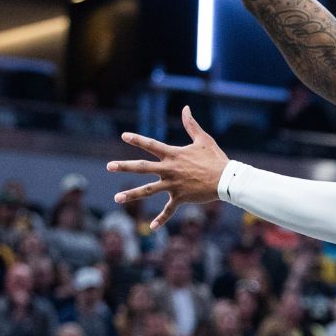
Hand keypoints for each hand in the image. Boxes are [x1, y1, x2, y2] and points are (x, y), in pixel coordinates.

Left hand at [107, 106, 228, 228]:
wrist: (227, 179)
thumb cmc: (216, 158)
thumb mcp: (203, 139)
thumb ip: (191, 125)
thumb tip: (185, 108)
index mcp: (174, 155)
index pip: (152, 145)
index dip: (138, 140)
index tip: (124, 136)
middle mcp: (170, 169)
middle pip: (142, 168)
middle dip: (124, 166)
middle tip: (109, 166)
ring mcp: (173, 185)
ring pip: (149, 190)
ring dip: (132, 194)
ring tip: (117, 198)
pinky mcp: (180, 198)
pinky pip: (168, 210)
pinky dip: (161, 219)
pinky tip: (152, 228)